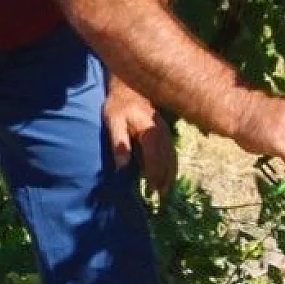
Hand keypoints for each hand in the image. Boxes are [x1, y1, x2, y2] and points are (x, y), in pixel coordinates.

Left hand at [104, 80, 176, 194]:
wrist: (128, 87)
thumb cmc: (118, 105)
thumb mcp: (113, 121)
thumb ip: (119, 143)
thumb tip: (121, 167)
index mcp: (148, 131)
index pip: (154, 157)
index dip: (154, 175)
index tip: (151, 189)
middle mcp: (160, 132)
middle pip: (166, 159)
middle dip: (165, 178)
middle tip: (161, 196)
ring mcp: (165, 131)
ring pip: (172, 156)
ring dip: (170, 174)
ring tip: (166, 190)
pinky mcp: (164, 131)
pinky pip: (172, 151)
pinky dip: (172, 165)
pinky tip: (168, 175)